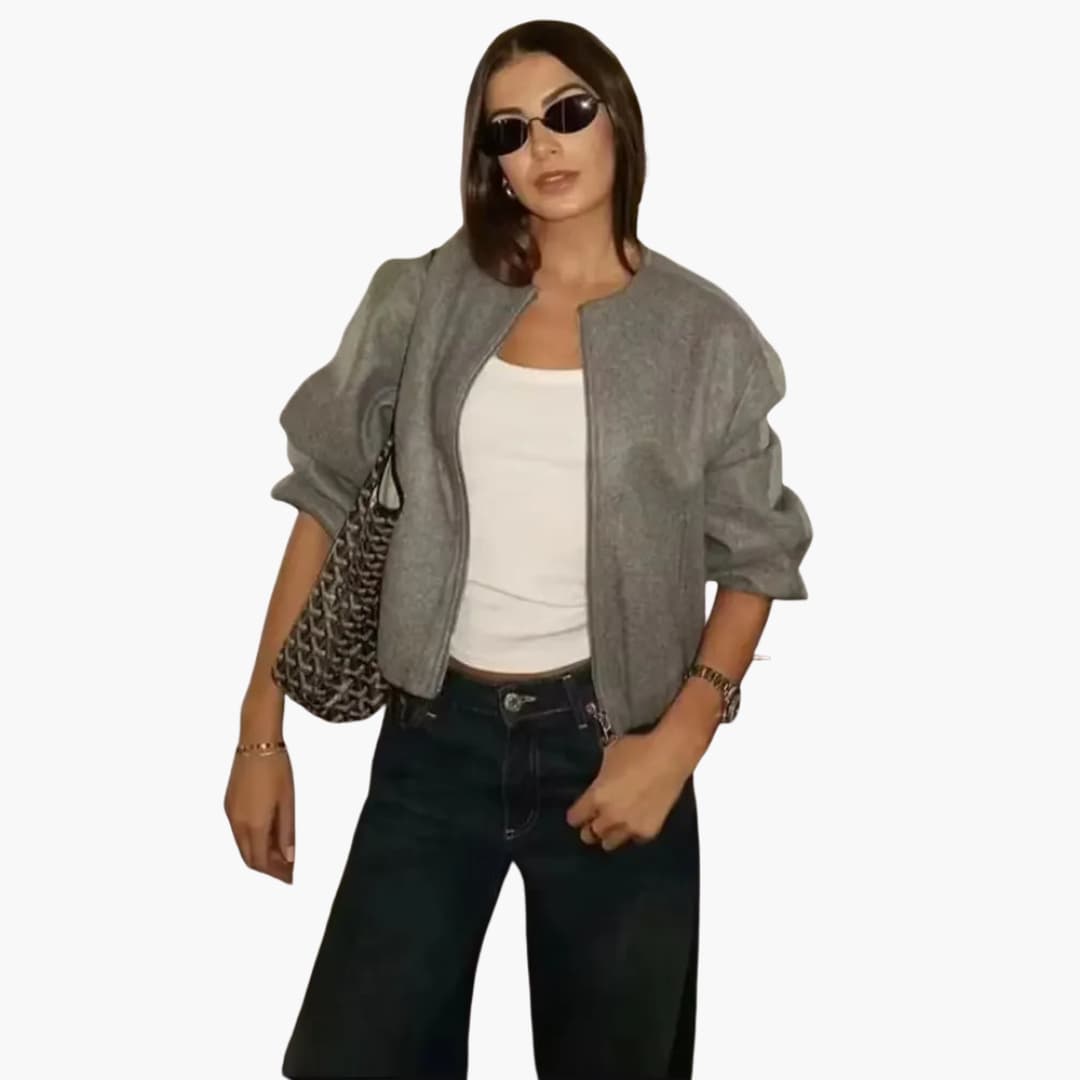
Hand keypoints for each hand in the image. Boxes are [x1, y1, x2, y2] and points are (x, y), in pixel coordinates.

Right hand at [224, 747, 295, 883]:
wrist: (257, 743)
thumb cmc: (277, 769)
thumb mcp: (288, 802)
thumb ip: (287, 833)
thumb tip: (289, 858)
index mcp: (253, 824)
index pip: (261, 862)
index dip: (276, 873)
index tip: (290, 877)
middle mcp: (237, 823)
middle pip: (249, 857)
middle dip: (268, 867)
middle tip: (287, 869)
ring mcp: (230, 813)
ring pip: (243, 845)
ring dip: (259, 853)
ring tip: (281, 853)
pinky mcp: (229, 804)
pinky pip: (238, 831)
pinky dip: (252, 840)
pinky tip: (268, 835)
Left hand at [565, 722, 694, 852]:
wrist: (670, 757)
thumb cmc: (638, 750)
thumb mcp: (609, 756)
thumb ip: (601, 776)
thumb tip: (601, 781)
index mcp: (596, 797)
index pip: (574, 818)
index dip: (576, 814)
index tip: (580, 812)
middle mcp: (609, 817)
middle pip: (589, 835)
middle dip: (591, 827)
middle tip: (597, 819)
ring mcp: (629, 827)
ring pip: (609, 843)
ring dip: (609, 834)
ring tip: (615, 824)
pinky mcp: (648, 832)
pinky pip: (633, 840)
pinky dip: (632, 833)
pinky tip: (636, 821)